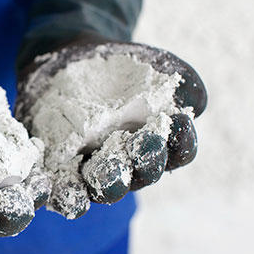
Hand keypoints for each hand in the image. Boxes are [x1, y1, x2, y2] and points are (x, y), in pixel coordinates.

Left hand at [15, 41, 206, 218]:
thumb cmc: (123, 66)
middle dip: (147, 161)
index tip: (180, 120)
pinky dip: (62, 194)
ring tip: (104, 173)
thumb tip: (193, 104)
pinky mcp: (59, 174)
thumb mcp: (155, 64)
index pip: (179, 150)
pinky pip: (64, 192)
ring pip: (105, 189)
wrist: (72, 58)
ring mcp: (95, 174)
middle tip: (144, 143)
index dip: (182, 139)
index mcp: (159, 144)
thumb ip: (182, 81)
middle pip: (144, 174)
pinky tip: (59, 188)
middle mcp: (130, 166)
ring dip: (107, 184)